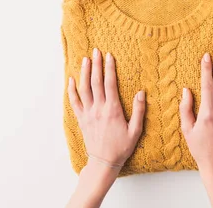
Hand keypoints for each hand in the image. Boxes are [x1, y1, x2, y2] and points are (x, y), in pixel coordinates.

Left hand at [68, 48, 144, 166]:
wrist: (104, 162)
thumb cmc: (121, 147)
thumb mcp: (136, 130)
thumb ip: (139, 111)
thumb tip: (141, 93)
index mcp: (112, 110)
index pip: (110, 84)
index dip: (109, 68)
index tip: (109, 56)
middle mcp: (98, 109)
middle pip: (95, 82)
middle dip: (96, 65)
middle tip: (96, 51)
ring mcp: (88, 114)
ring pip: (84, 89)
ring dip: (84, 73)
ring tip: (85, 59)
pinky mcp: (81, 119)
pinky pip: (74, 102)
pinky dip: (72, 90)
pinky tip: (71, 80)